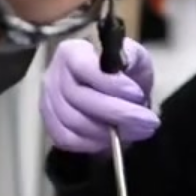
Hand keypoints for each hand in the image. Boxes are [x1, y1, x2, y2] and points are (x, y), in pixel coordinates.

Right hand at [40, 38, 160, 154]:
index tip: (137, 94)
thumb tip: (123, 66)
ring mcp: (48, 103)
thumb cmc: (123, 74)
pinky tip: (112, 140)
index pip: (83, 67)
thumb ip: (130, 57)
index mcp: (71, 52)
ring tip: (136, 130)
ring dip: (109, 131)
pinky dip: (92, 143)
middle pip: (80, 98)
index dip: (110, 83)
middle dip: (118, 112)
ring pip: (75, 122)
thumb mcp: (133, 57)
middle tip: (147, 120)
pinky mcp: (51, 126)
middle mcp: (53, 76)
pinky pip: (68, 139)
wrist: (115, 95)